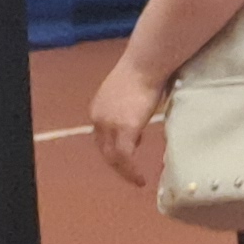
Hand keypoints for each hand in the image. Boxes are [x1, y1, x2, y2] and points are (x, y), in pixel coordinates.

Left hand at [86, 55, 167, 189]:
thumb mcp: (130, 93)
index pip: (102, 136)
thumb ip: (129, 108)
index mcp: (98, 109)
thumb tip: (139, 116)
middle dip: (117, 164)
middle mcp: (98, 118)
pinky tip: (141, 179)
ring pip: (113, 158)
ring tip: (137, 180)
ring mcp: (109, 125)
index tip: (129, 154)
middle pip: (104, 149)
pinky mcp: (124, 130)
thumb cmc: (144, 72)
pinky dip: (131, 171)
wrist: (146, 64)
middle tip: (131, 174)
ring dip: (125, 172)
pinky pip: (125, 158)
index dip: (114, 148)